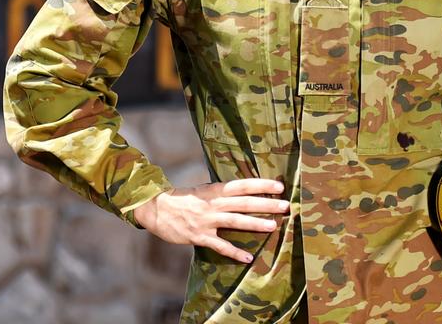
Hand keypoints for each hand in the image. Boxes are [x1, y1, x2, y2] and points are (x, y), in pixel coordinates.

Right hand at [133, 178, 289, 262]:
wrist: (155, 209)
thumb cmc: (181, 200)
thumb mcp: (202, 191)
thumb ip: (220, 194)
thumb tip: (243, 193)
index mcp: (213, 190)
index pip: (241, 185)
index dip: (260, 185)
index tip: (279, 186)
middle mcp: (212, 204)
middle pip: (243, 203)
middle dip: (265, 204)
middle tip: (286, 206)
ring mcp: (206, 221)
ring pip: (235, 221)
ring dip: (255, 223)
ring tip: (273, 226)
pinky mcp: (198, 236)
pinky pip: (219, 246)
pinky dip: (234, 252)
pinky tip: (248, 257)